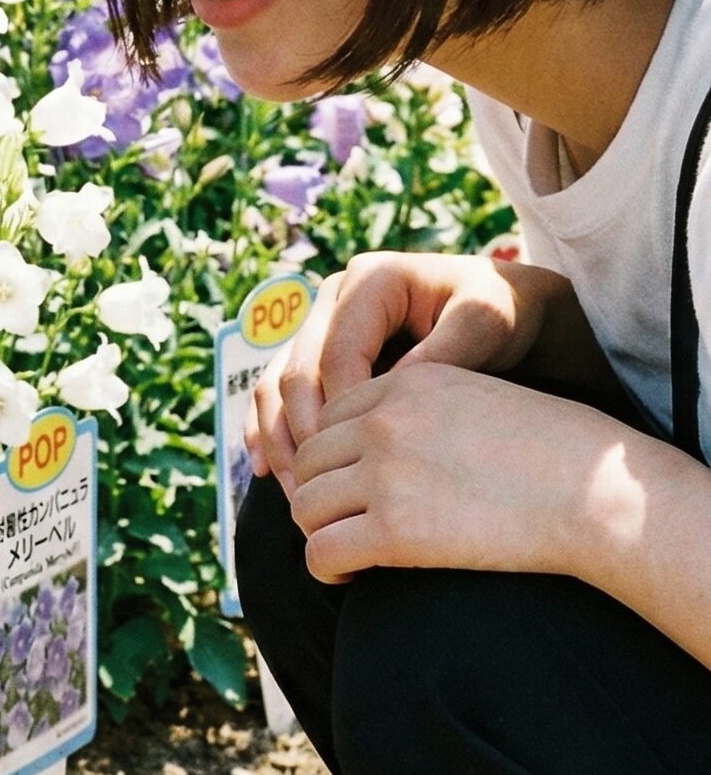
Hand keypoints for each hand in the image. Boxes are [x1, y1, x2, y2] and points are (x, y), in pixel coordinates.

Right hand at [246, 250, 547, 497]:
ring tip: (297, 494)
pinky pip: (277, 393)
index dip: (339, 413)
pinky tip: (269, 472)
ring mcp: (319, 325)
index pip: (337, 354)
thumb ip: (442, 353)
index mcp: (371, 280)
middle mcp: (333, 298)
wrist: (507, 307)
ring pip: (276, 385)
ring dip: (278, 441)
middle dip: (301, 436)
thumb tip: (389, 395)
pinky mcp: (314, 352)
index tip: (356, 467)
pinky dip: (268, 431)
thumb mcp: (485, 323)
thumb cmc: (500, 312)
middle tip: (317, 493)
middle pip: (295, 372)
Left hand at [285, 363, 617, 583]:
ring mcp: (385, 474)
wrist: (598, 493)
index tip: (351, 485)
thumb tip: (379, 451)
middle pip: (307, 460)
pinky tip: (350, 575)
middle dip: (318, 493)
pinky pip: (320, 551)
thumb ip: (421, 412)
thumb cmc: (555, 453)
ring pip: (304, 506)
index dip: (332, 456)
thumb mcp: (480, 400)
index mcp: (407, 383)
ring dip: (319, 532)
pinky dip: (325, 568)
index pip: (329, 415)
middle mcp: (385, 422)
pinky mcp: (393, 530)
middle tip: (343, 522)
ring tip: (349, 551)